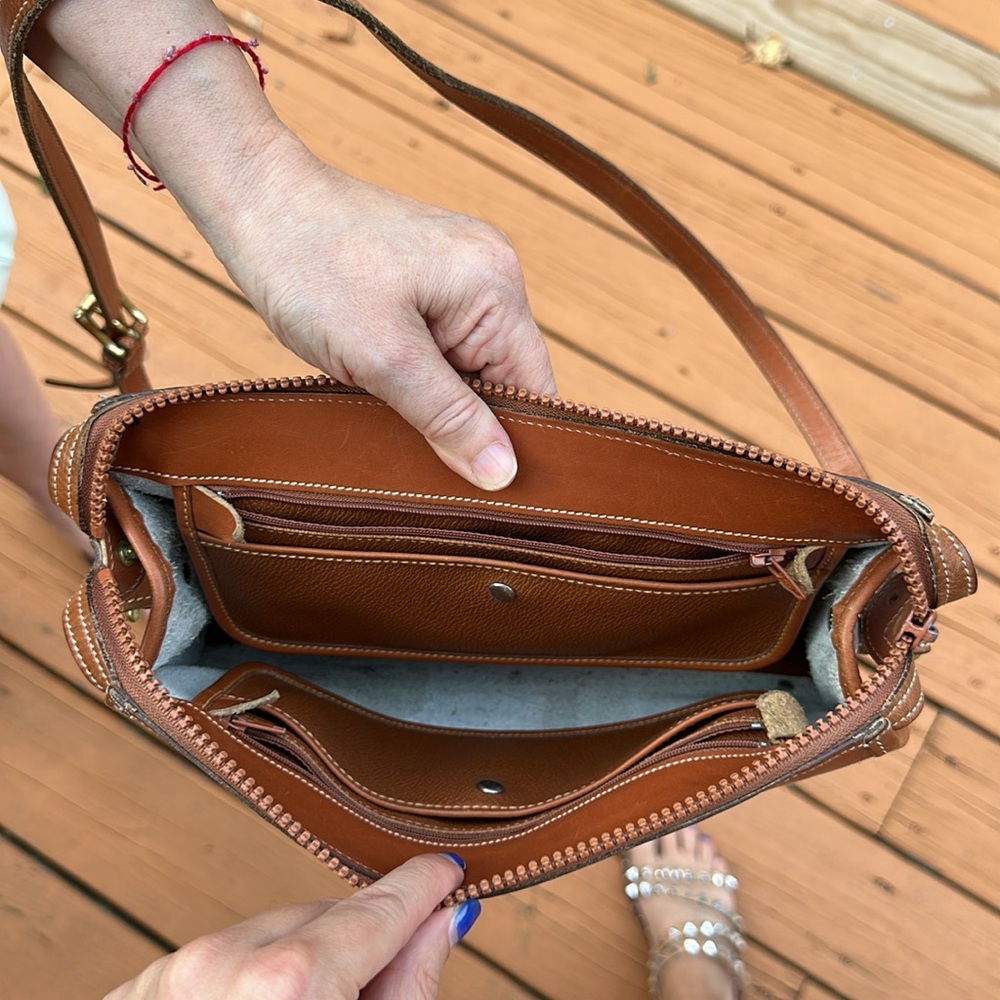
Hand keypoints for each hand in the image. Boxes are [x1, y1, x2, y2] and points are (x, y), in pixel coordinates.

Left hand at [105, 853, 478, 998]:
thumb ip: (407, 991)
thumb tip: (439, 926)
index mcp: (289, 986)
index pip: (377, 909)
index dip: (420, 888)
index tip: (443, 873)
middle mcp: (220, 965)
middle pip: (322, 922)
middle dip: (354, 947)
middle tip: (372, 997)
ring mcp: (165, 978)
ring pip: (264, 937)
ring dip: (293, 969)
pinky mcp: (131, 996)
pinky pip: (212, 963)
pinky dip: (240, 985)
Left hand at [214, 131, 555, 490]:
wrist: (255, 203)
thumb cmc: (311, 265)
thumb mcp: (383, 356)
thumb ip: (448, 417)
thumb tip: (503, 474)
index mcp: (496, 287)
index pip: (534, 388)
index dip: (512, 441)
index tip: (480, 487)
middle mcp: (490, 276)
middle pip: (502, 381)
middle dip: (463, 420)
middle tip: (420, 452)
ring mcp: (459, 277)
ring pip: (467, 370)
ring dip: (434, 399)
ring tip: (390, 407)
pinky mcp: (428, 283)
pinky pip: (441, 349)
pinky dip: (416, 375)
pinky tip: (383, 382)